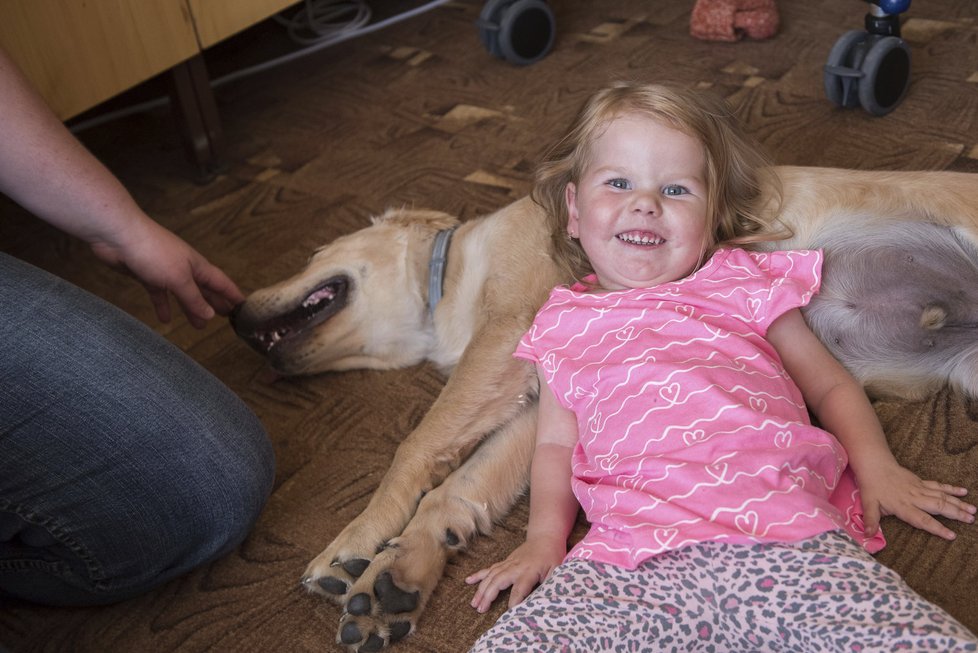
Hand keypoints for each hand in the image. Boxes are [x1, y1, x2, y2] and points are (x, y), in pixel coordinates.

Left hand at [89, 216, 243, 327]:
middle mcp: (184, 268)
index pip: (221, 282)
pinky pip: (159, 294)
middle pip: (204, 289)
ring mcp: (165, 272)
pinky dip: (164, 306)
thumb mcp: (178, 279)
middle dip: (214, 303)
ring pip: (182, 294)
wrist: (118, 236)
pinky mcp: (147, 275)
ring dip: (191, 309)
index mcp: (197, 266)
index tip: (244, 306)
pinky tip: (165, 319)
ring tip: (199, 326)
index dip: (232, 294)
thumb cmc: (154, 253)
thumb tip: (211, 315)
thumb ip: (194, 298)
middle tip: (225, 318)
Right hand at [466, 536, 565, 612]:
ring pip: (491, 575)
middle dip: (489, 595)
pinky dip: (478, 574)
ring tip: (474, 603)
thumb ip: (549, 585)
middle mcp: (516, 566)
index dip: (514, 601)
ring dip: (481, 589)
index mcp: (530, 570)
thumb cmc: (552, 556)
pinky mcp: (505, 561)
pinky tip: (468, 581)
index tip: (510, 614)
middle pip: (499, 581)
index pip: (520, 588)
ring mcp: (508, 563)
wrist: (545, 537)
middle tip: (481, 610)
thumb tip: (544, 601)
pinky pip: (489, 568)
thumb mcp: (556, 571)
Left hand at [857, 461, 975, 539]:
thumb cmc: (871, 485)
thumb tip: (867, 537)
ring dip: (958, 503)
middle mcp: (914, 497)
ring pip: (942, 496)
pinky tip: (964, 491)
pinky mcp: (921, 482)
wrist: (874, 464)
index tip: (951, 535)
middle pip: (938, 506)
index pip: (922, 519)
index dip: (937, 528)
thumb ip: (870, 521)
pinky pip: (938, 486)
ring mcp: (919, 488)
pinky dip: (951, 489)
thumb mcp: (867, 504)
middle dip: (956, 514)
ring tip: (973, 511)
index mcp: (903, 506)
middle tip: (971, 521)